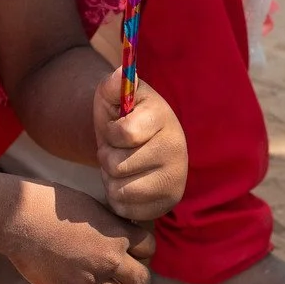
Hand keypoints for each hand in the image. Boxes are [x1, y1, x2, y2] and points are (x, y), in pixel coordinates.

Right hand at [1, 180, 154, 283]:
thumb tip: (120, 233)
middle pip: (143, 280)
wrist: (20, 218)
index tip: (140, 255)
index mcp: (118, 234)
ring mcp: (89, 281)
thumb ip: (109, 224)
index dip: (146, 252)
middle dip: (141, 282)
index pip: (150, 248)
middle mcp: (109, 260)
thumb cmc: (52, 203)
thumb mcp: (91, 206)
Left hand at [94, 69, 187, 221]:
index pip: (125, 133)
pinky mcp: (168, 203)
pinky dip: (118, 199)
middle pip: (118, 165)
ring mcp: (175, 179)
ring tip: (122, 167)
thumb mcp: (114, 97)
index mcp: (164, 117)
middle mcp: (177, 149)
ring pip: (120, 191)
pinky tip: (128, 183)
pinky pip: (126, 210)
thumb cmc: (124, 118)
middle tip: (118, 150)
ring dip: (111, 180)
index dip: (111, 133)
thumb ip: (113, 84)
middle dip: (107, 158)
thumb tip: (119, 73)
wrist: (141, 144)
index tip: (117, 129)